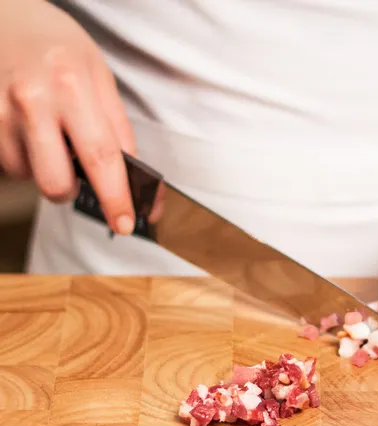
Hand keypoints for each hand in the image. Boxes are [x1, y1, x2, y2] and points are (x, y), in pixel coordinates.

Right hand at [0, 0, 135, 233]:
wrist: (3, 17)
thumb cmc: (57, 48)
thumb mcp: (99, 76)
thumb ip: (117, 129)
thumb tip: (134, 179)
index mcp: (71, 86)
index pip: (102, 157)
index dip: (116, 198)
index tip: (125, 223)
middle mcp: (31, 101)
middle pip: (56, 183)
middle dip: (73, 192)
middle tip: (79, 176)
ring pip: (29, 177)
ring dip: (46, 169)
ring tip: (49, 136)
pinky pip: (9, 164)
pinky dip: (25, 158)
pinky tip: (29, 131)